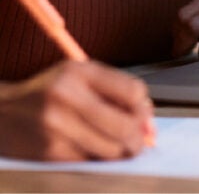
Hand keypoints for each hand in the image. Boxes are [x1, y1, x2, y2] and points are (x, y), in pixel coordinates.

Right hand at [0, 60, 153, 160]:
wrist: (5, 111)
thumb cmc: (53, 92)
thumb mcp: (82, 77)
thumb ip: (117, 91)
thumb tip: (149, 122)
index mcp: (79, 71)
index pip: (133, 91)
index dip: (144, 107)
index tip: (142, 115)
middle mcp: (67, 96)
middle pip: (126, 126)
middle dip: (139, 137)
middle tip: (139, 140)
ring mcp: (57, 126)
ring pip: (113, 150)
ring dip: (123, 151)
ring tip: (117, 144)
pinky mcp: (50, 152)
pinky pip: (93, 162)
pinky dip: (101, 159)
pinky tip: (94, 149)